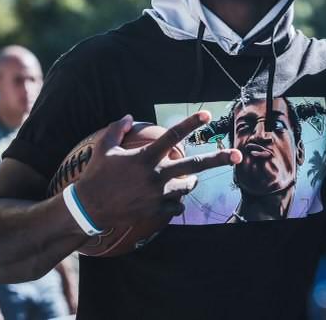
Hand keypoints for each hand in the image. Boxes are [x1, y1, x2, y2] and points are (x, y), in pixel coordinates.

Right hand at [74, 112, 241, 229]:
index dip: (191, 124)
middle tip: (237, 155)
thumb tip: (129, 116)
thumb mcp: (104, 148)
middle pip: (194, 165)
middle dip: (218, 159)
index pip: (173, 136)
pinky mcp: (156, 210)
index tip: (208, 115)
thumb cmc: (96, 176)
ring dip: (189, 182)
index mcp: (145, 158)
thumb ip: (117, 129)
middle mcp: (156, 175)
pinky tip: (170, 199)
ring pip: (187, 186)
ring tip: (186, 179)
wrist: (88, 210)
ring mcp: (158, 194)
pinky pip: (176, 206)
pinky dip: (176, 202)